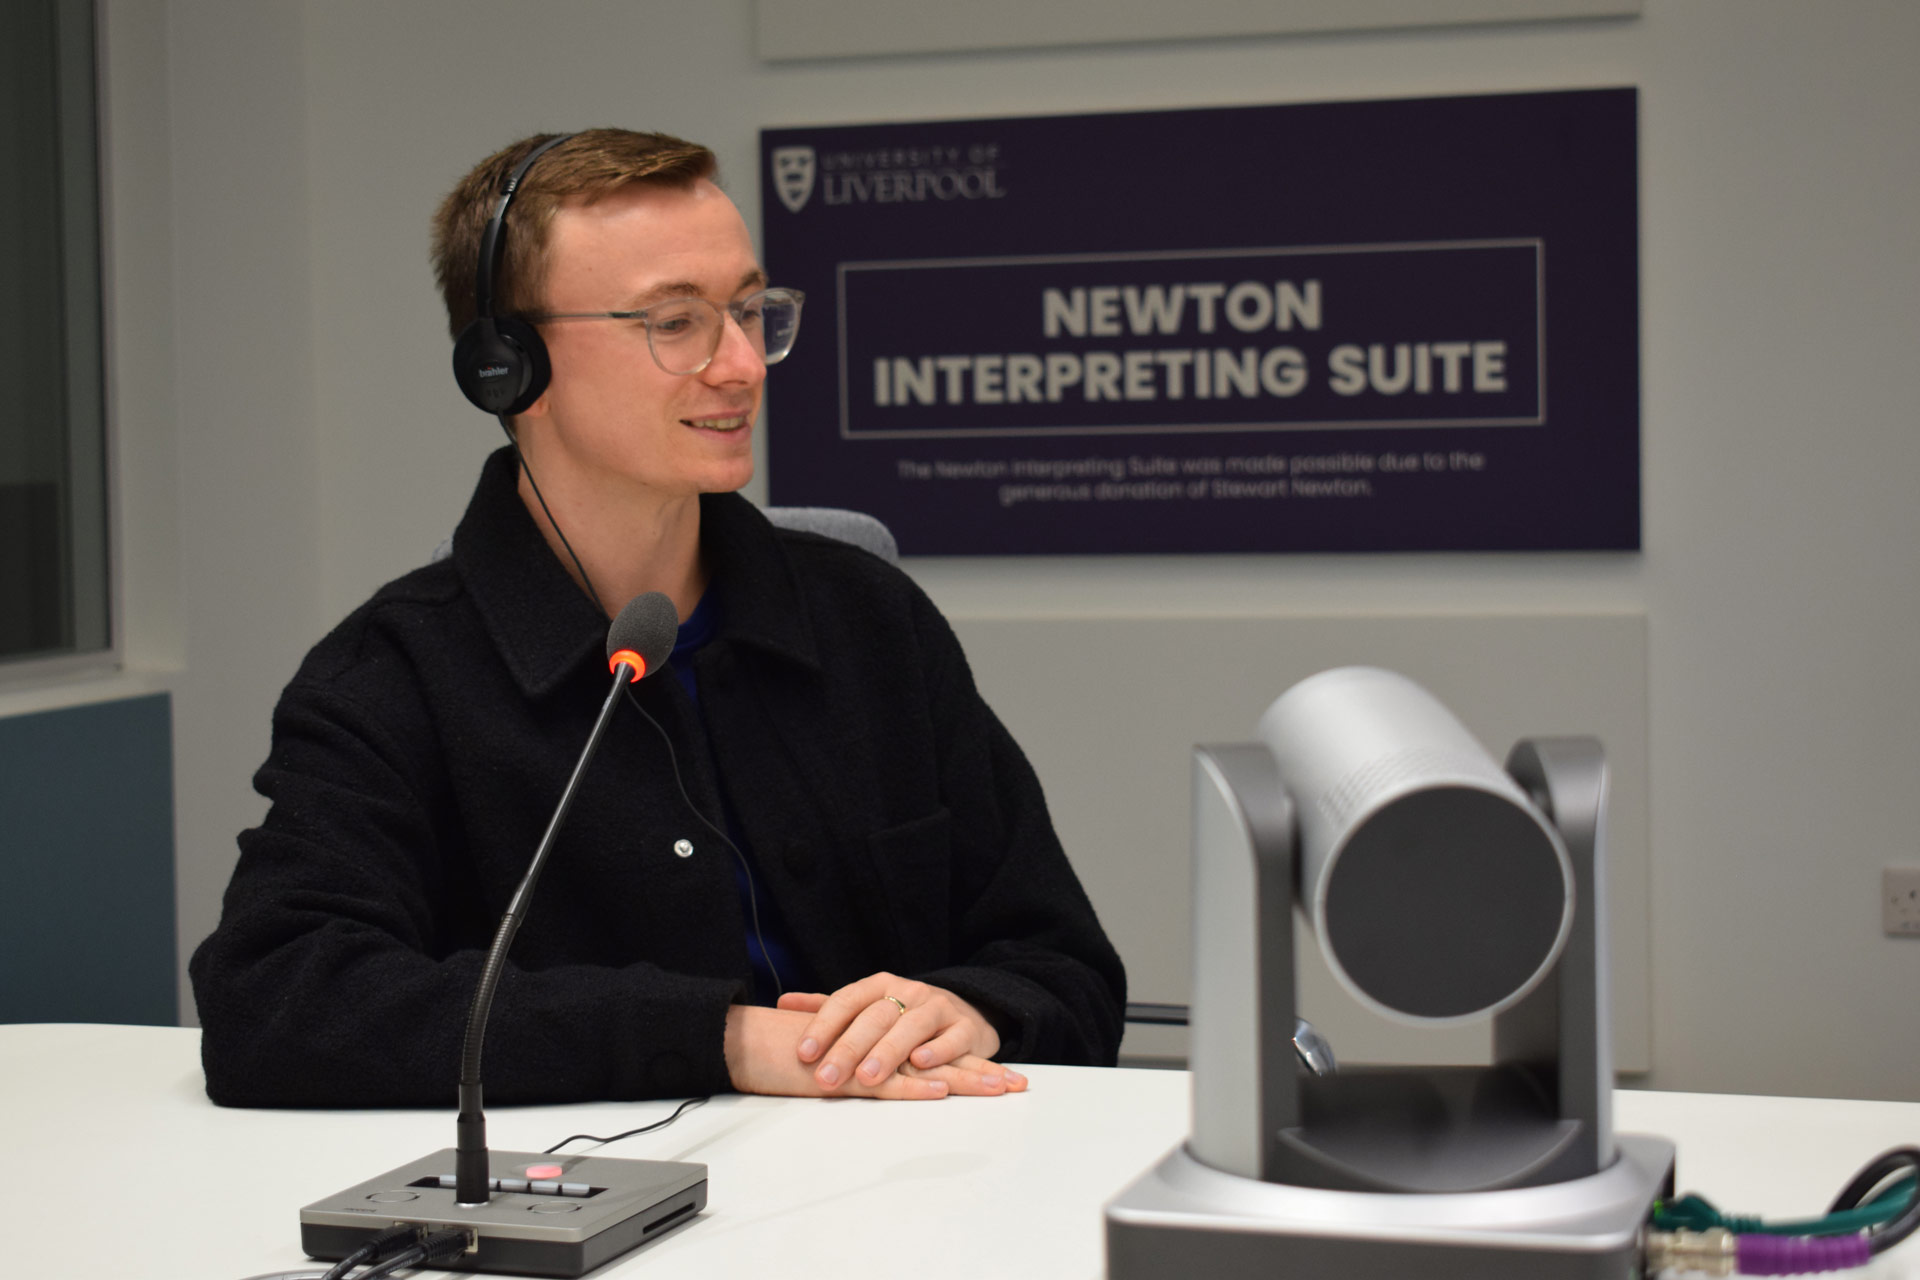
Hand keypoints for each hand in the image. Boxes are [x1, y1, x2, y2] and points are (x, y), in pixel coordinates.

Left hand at [724, 1005, 1018, 1098]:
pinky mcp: (966, 1028)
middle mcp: (908, 992)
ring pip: (911, 1026)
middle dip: (849, 1048)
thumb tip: (782, 1003)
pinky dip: (937, 1050)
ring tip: (867, 1078)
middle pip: (875, 1017)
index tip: (804, 1053)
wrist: (963, 1014)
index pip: (846, 1000)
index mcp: (879, 986)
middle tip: (827, 1078)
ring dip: (888, 1052)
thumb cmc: (903, 1017)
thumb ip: (827, 1008)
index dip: (824, 1025)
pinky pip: (952, 1037)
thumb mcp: (867, 1008)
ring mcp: (939, 1008)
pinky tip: (920, 1064)